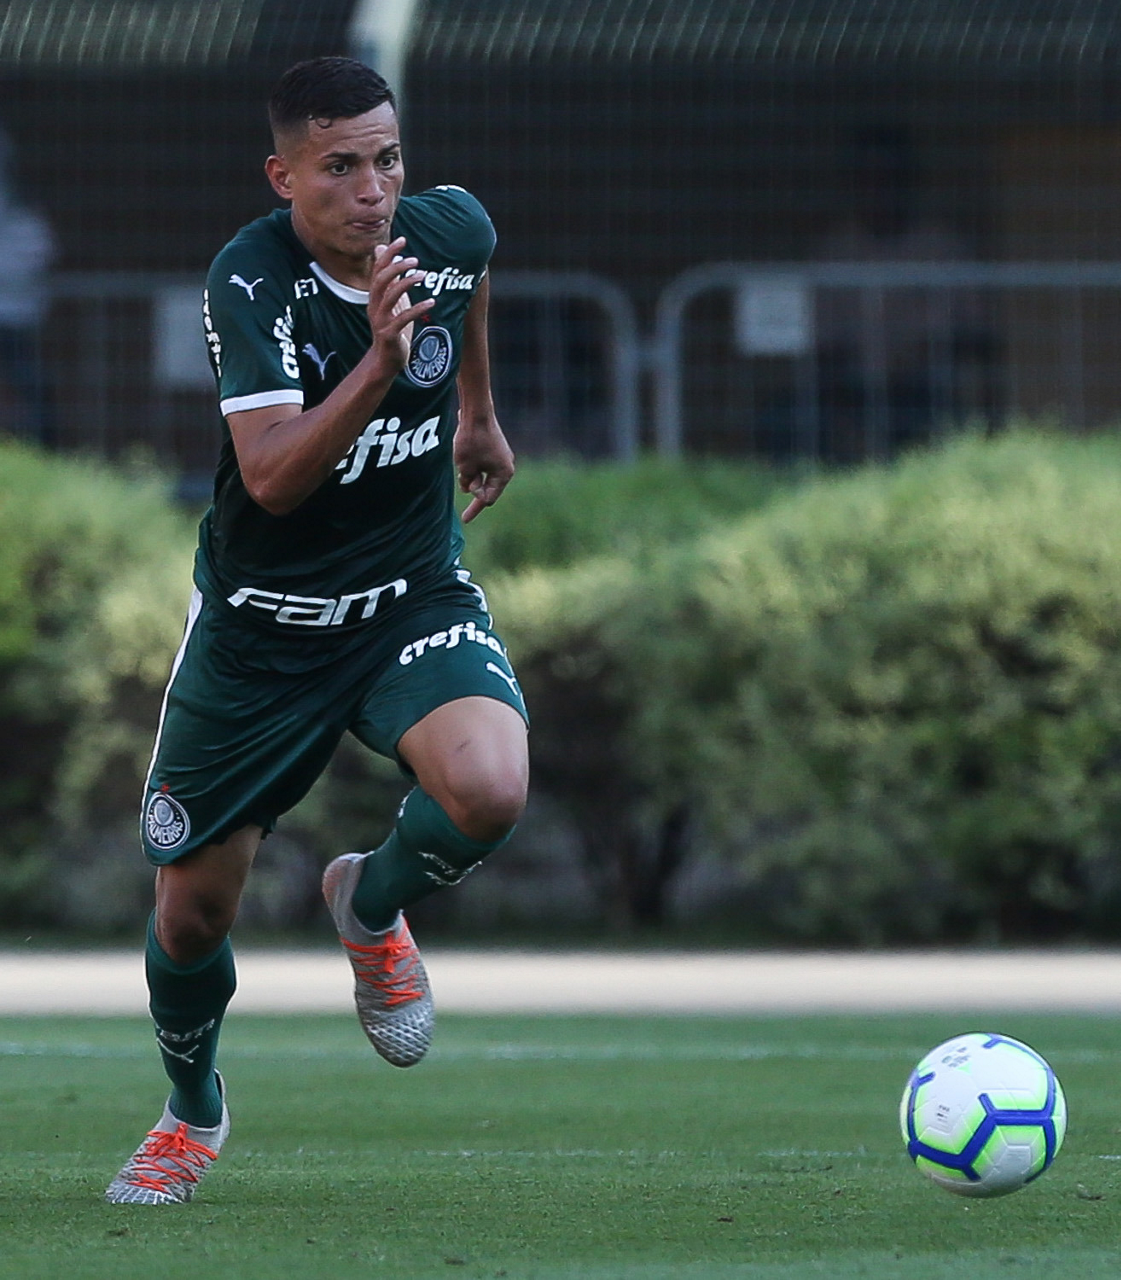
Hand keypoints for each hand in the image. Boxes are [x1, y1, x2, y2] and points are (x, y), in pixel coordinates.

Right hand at [367, 238, 432, 374]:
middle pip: (380, 280)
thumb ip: (388, 280)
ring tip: (423, 275)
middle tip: (414, 260)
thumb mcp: (389, 302)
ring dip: (406, 283)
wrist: (385, 361)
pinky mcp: (389, 334)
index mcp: (375, 297)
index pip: (378, 270)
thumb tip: (380, 251)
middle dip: (396, 267)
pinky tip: (431, 302)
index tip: (402, 239)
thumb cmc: (391, 329)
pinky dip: (417, 308)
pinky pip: (403, 318)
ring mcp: (381, 321)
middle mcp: (375, 306)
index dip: (388, 254)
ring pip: (390, 296)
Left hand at [454, 414, 514, 522]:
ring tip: (461, 462)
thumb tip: (468, 488)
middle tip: (464, 512)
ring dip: (471, 476)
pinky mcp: (494, 447)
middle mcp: (506, 466)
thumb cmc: (472, 441)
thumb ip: (467, 482)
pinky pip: (483, 463)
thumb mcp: (465, 467)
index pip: (489, 498)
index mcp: (504, 474)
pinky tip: (463, 455)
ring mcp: (501, 456)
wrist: (477, 412)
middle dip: (474, 490)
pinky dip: (473, 466)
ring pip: (484, 475)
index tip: (464, 513)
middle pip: (488, 488)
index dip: (475, 505)